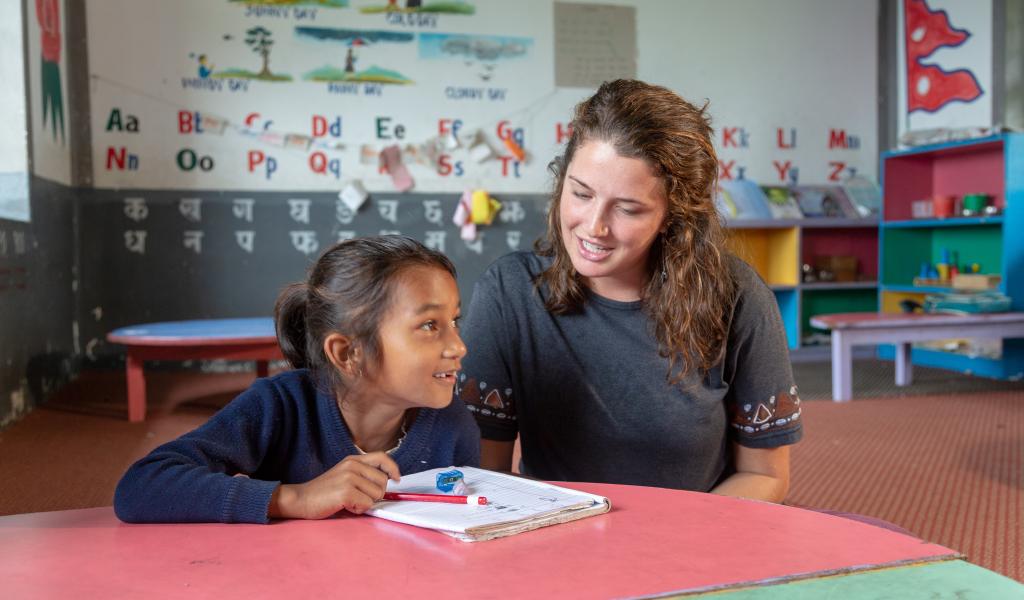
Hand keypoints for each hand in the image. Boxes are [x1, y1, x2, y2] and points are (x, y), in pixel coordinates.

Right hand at [270, 452, 400, 519]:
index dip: (393, 468)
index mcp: (352, 460)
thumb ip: (362, 475)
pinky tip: (346, 506)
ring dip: (366, 503)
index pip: (382, 457)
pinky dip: (359, 509)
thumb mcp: (343, 475)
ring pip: (377, 494)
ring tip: (350, 502)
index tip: (397, 479)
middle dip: (376, 494)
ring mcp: (349, 477)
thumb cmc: (322, 492)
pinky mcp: (346, 492)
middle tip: (360, 499)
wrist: (300, 499)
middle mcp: (352, 465)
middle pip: (383, 481)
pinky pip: (367, 504)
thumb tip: (386, 483)